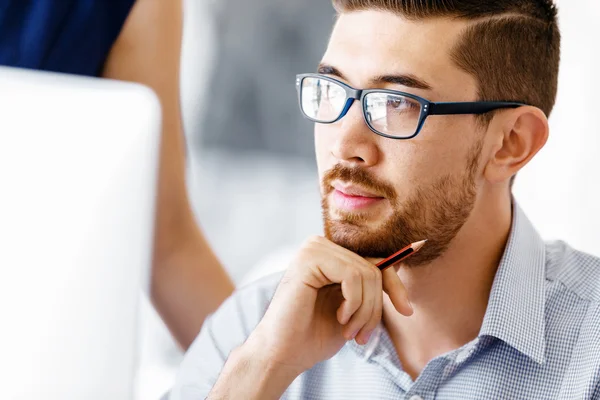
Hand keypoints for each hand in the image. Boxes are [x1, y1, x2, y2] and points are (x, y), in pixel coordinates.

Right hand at [245, 236, 412, 373]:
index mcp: (330, 255)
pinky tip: (340, 318)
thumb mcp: (353, 308)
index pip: (375, 262)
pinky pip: (352, 275)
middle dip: (375, 308)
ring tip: (351, 333)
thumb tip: (400, 260)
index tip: (407, 310)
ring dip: (365, 311)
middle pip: (374, 268)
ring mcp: (313, 248)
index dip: (395, 286)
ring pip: (367, 273)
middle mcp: (320, 246)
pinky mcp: (309, 258)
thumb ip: (369, 285)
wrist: (285, 353)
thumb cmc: (314, 333)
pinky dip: (353, 303)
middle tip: (362, 336)